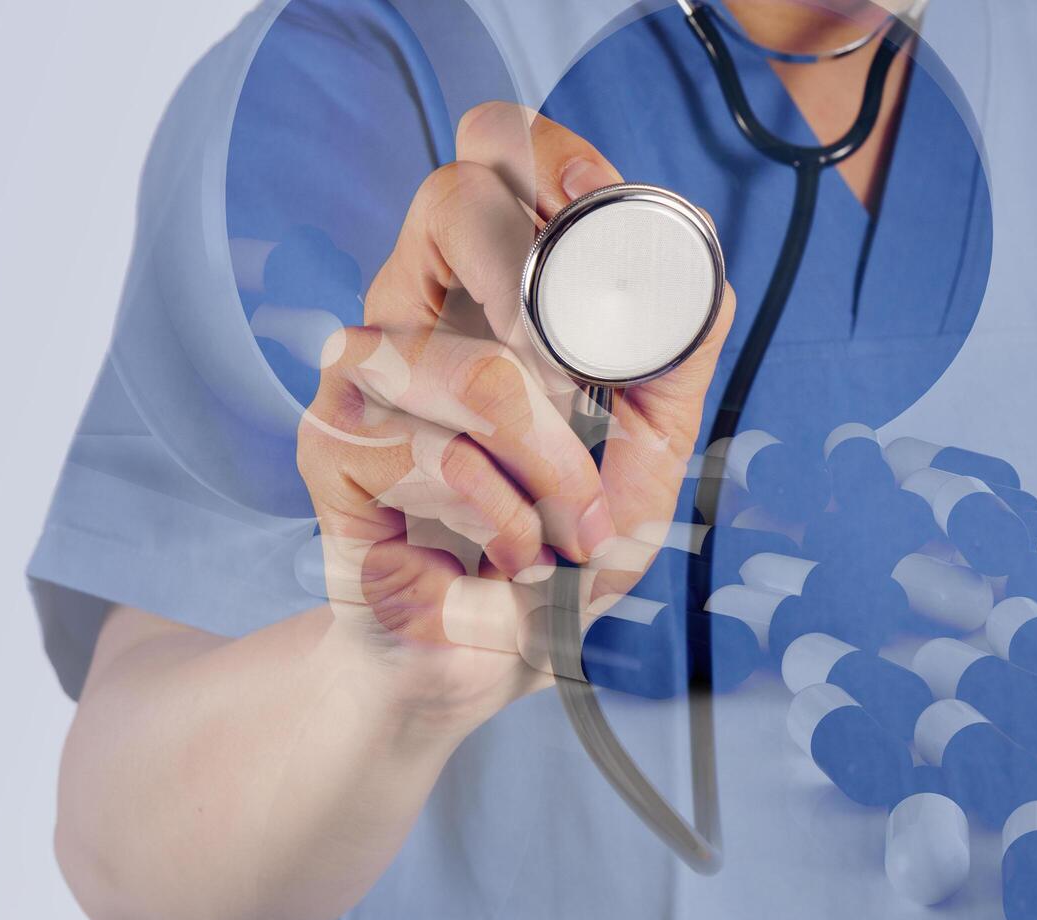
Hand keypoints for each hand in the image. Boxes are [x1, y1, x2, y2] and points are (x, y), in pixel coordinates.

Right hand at [296, 101, 735, 720]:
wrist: (490, 651)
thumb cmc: (567, 540)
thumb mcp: (649, 451)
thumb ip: (674, 364)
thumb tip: (707, 277)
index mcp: (495, 279)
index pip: (493, 151)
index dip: (544, 153)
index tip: (595, 199)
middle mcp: (418, 300)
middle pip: (449, 199)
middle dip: (540, 291)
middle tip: (578, 381)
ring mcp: (363, 369)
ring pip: (469, 362)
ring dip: (551, 463)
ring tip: (570, 525)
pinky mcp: (330, 443)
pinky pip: (434, 455)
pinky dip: (502, 517)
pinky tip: (510, 549)